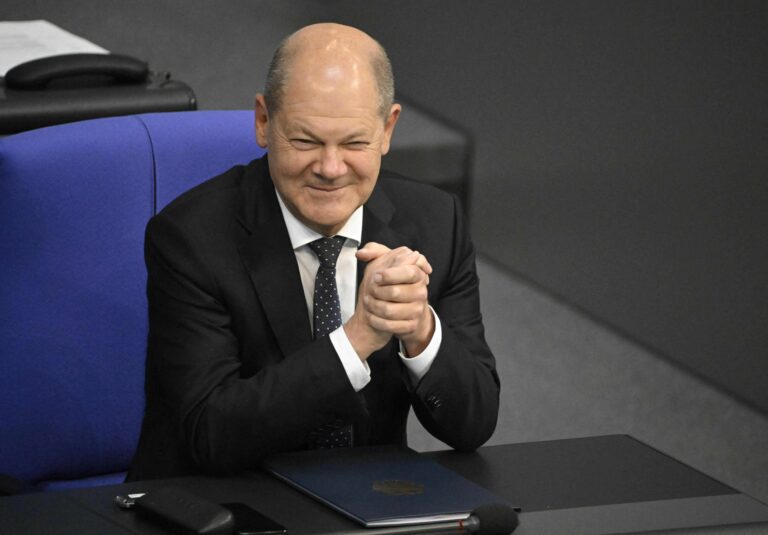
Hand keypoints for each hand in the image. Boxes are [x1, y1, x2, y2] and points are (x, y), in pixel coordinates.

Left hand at [344, 242, 433, 358]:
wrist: (402, 311)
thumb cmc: (392, 284)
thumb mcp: (384, 264)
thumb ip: (374, 251)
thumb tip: (362, 253)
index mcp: (417, 274)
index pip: (409, 272)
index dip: (390, 275)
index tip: (376, 277)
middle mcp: (421, 292)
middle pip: (395, 292)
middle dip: (376, 292)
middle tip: (370, 291)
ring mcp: (417, 309)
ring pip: (389, 310)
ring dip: (373, 307)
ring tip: (369, 302)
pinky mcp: (411, 325)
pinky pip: (390, 325)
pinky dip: (376, 321)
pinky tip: (372, 316)